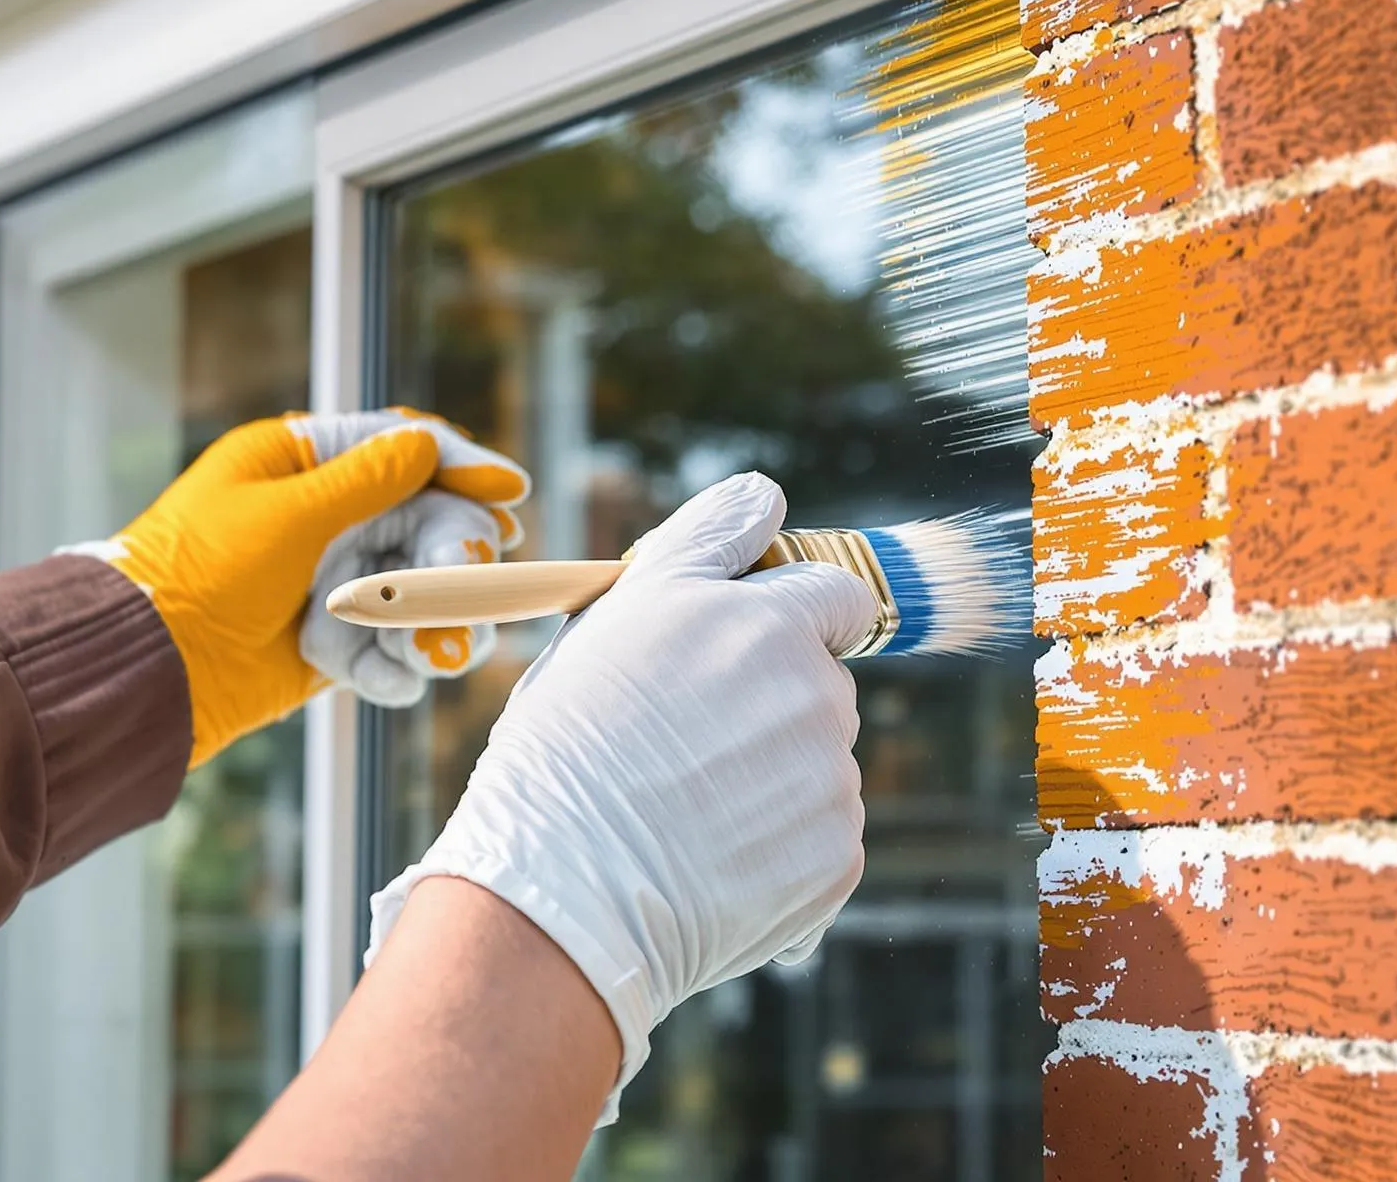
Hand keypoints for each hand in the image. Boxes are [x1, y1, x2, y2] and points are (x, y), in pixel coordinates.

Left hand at [65, 410, 528, 765]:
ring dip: (438, 620)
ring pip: (421, 590)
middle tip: (475, 582)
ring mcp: (332, 580)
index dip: (460, 466)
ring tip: (435, 650)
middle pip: (426, 524)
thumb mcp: (288, 515)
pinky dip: (395, 665)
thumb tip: (426, 442)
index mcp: (300, 462)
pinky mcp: (334, 641)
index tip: (511, 491)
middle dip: (456, 558)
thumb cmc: (201, 576)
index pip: (398, 448)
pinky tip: (379, 674)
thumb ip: (366, 480)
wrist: (150, 671)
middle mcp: (324, 517)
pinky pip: (392, 648)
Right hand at [362, 471, 873, 1117]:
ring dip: (771, 774)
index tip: (742, 651)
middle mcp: (813, 691)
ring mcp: (831, 780)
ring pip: (818, 760)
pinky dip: (775, 848)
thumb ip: (704, 543)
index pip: (836, 593)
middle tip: (682, 744)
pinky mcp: (836, 857)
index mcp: (767, 620)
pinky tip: (705, 862)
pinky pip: (819, 836)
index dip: (792, 616)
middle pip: (821, 681)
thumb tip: (766, 499)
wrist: (560, 897)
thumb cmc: (566, 747)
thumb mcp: (617, 612)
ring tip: (681, 811)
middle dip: (769, 700)